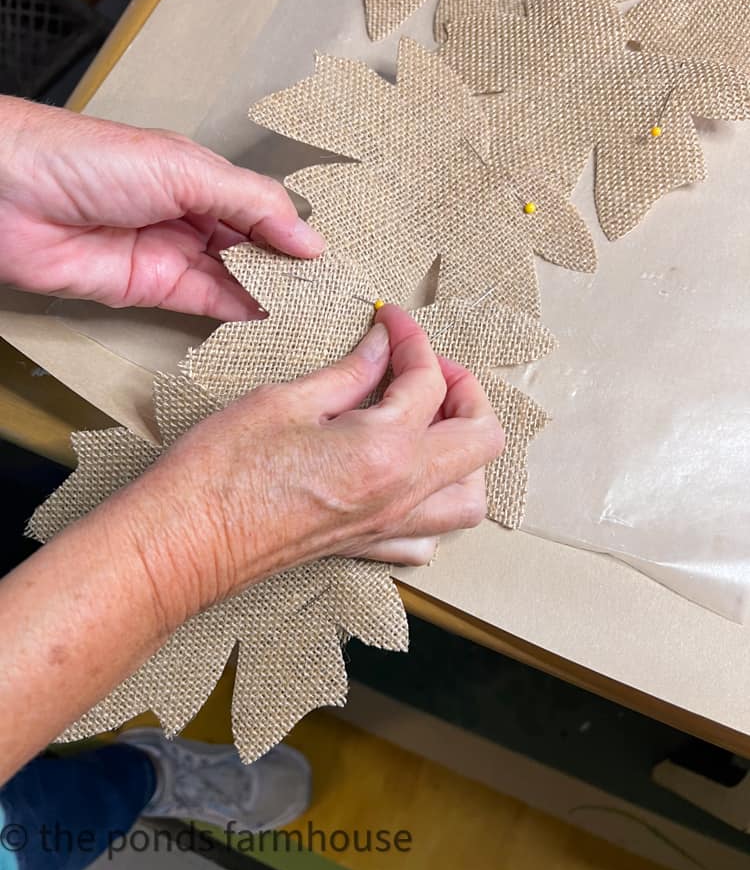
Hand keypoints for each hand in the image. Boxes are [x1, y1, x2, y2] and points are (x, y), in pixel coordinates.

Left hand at [0, 96, 323, 319]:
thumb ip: (251, 203)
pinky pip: (205, 305)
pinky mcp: (150, 291)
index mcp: (199, 175)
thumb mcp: (185, 167)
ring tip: (312, 310)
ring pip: (234, 279)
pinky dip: (239, 314)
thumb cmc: (85, 159)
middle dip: (288, 268)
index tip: (330, 259)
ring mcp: (170, 254)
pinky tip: (271, 319)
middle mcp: (188, 214)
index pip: (262, 208)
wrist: (9, 197)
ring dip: (270, 294)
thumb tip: (308, 237)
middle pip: (252, 247)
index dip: (295, 232)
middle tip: (329, 292)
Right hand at [113, 305, 504, 628]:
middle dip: (466, 391)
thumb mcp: (286, 401)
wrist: (185, 542)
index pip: (428, 382)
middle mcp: (400, 493)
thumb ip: (349, 373)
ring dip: (465, 453)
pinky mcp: (366, 548)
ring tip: (431, 423)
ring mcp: (387, 526)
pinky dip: (435, 505)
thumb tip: (381, 348)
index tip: (390, 321)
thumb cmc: (221, 473)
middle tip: (425, 368)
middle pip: (481, 440)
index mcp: (385, 448)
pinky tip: (408, 479)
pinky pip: (429, 537)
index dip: (412, 339)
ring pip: (469, 497)